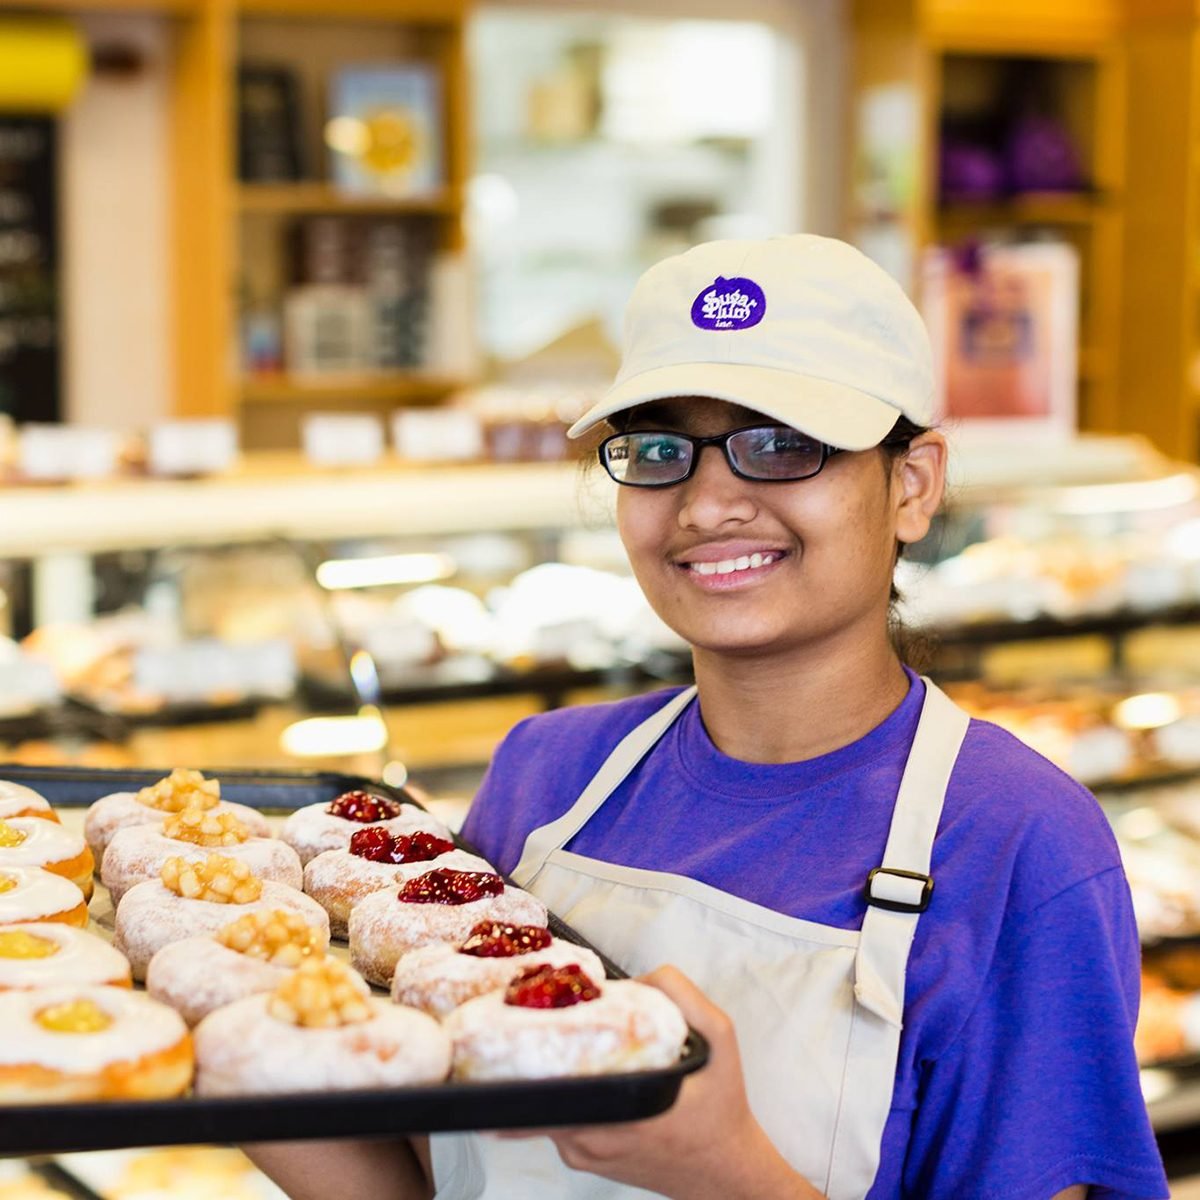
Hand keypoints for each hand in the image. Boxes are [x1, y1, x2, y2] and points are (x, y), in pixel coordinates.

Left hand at [498, 966, 820, 1199]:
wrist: (724, 1170)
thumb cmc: (720, 1107)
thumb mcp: (719, 1039)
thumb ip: (683, 996)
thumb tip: (634, 978)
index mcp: (627, 1110)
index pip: (558, 1085)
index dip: (532, 1056)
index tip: (519, 1026)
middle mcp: (596, 1138)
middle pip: (537, 1092)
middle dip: (527, 1055)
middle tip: (520, 1019)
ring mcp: (584, 1154)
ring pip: (541, 1106)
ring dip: (541, 1073)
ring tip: (544, 1039)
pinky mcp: (582, 1161)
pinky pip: (554, 1119)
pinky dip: (556, 1093)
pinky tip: (569, 1070)